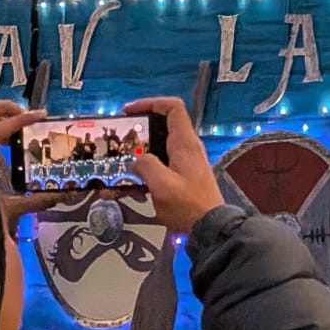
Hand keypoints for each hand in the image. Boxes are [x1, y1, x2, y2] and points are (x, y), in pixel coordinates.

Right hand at [124, 96, 225, 232]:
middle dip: (141, 127)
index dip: (151, 103)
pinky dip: (148, 163)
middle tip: (120, 138)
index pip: (173, 108)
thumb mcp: (162, 185)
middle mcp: (188, 147)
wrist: (209, 226)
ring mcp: (187, 160)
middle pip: (164, 124)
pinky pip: (163, 160)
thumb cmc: (187, 205)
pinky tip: (133, 178)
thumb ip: (146, 166)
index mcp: (185, 143)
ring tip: (121, 157)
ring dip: (142, 148)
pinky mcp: (183, 174)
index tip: (129, 111)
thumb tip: (138, 159)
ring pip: (161, 144)